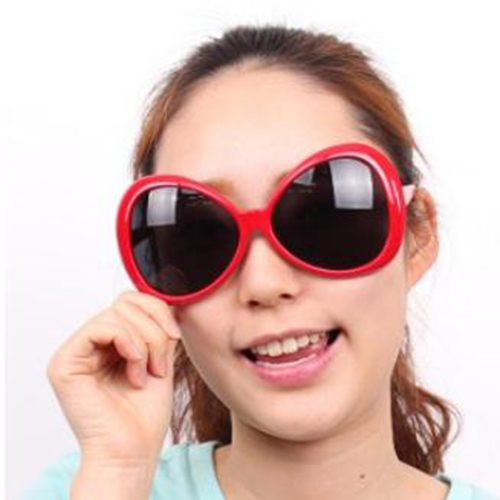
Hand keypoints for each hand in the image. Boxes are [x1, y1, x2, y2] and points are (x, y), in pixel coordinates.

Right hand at [47, 290, 181, 465]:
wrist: (133, 451)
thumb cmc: (145, 414)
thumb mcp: (160, 359)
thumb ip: (158, 329)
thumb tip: (170, 299)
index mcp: (109, 342)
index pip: (132, 301)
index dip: (158, 310)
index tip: (175, 336)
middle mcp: (89, 344)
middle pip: (126, 302)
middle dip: (154, 329)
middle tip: (160, 364)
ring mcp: (75, 352)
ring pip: (117, 313)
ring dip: (144, 342)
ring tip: (147, 373)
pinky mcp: (65, 363)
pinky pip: (100, 327)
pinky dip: (128, 342)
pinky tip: (135, 368)